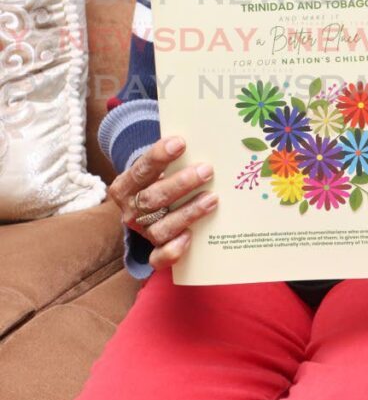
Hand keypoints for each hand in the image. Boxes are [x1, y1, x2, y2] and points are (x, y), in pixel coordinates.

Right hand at [108, 137, 218, 270]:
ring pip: (160, 227)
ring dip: (188, 213)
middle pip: (153, 198)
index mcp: (125, 186)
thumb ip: (172, 159)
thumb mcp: (158, 167)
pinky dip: (173, 250)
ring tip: (211, 199)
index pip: (141, 169)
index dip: (159, 156)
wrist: (149, 205)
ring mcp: (142, 232)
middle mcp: (130, 211)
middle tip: (207, 170)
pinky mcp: (153, 251)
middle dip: (181, 184)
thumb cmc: (160, 179)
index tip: (180, 143)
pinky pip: (159, 258)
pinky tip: (190, 237)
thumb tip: (201, 141)